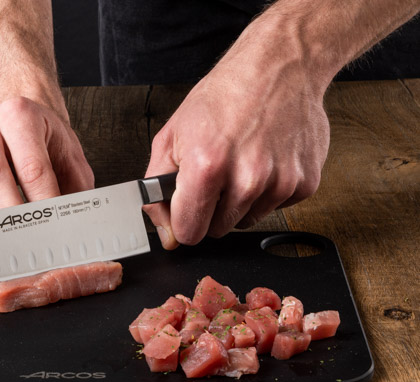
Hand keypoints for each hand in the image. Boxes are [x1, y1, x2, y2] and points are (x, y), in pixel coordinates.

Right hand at [0, 97, 93, 218]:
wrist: (20, 120)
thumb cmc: (45, 139)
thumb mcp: (69, 155)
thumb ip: (74, 188)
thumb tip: (75, 226)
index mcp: (20, 116)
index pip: (32, 168)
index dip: (43, 204)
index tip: (52, 230)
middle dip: (11, 216)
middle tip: (27, 243)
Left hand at [143, 56, 329, 247]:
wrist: (278, 67)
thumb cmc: (225, 96)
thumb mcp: (171, 136)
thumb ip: (157, 189)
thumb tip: (166, 233)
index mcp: (207, 167)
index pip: (189, 233)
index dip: (184, 221)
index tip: (188, 208)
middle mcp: (247, 179)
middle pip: (218, 230)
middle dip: (211, 209)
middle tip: (216, 173)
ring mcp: (280, 183)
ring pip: (247, 220)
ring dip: (240, 200)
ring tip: (241, 162)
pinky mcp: (305, 183)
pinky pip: (275, 207)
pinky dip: (267, 191)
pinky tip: (265, 160)